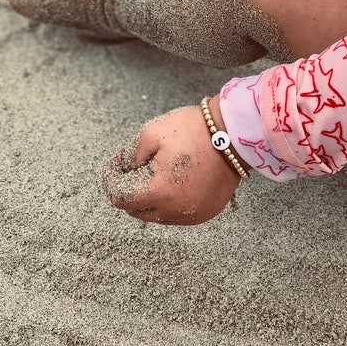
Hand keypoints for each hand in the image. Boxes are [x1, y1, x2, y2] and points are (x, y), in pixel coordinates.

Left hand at [103, 96, 243, 224]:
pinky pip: (179, 215)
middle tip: (133, 168)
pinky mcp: (207, 212)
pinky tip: (173, 182)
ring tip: (155, 173)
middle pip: (137, 211)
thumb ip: (131, 156)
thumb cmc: (193, 130)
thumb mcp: (151, 133)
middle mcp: (175, 211)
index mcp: (158, 193)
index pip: (120, 199)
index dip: (112, 180)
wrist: (234, 133)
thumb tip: (127, 170)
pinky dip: (170, 202)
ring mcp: (193, 215)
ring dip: (150, 199)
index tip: (117, 164)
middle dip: (130, 190)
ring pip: (158, 216)